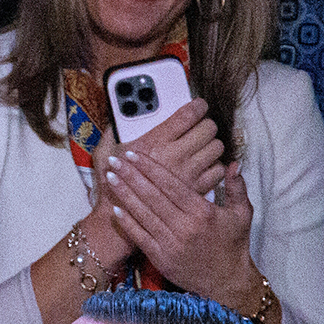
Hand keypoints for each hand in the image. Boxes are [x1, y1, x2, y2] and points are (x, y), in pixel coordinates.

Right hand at [95, 97, 224, 198]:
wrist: (121, 218)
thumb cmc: (113, 186)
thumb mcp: (105, 153)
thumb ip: (113, 133)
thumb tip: (119, 118)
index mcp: (154, 142)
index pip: (189, 115)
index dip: (198, 106)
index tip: (198, 105)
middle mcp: (175, 156)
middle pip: (208, 129)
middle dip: (204, 125)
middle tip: (198, 127)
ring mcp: (188, 173)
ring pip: (216, 148)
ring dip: (211, 145)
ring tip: (201, 146)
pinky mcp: (196, 189)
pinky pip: (218, 170)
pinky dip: (214, 166)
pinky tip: (203, 166)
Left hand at [107, 150, 259, 308]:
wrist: (227, 282)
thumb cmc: (233, 245)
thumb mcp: (242, 214)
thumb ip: (237, 188)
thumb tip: (233, 164)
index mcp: (202, 212)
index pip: (171, 184)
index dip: (150, 168)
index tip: (134, 155)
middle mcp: (185, 226)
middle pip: (152, 196)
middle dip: (131, 176)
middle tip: (115, 160)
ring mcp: (171, 243)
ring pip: (143, 214)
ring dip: (124, 195)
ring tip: (110, 178)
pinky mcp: (161, 258)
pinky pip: (140, 236)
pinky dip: (127, 222)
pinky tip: (115, 208)